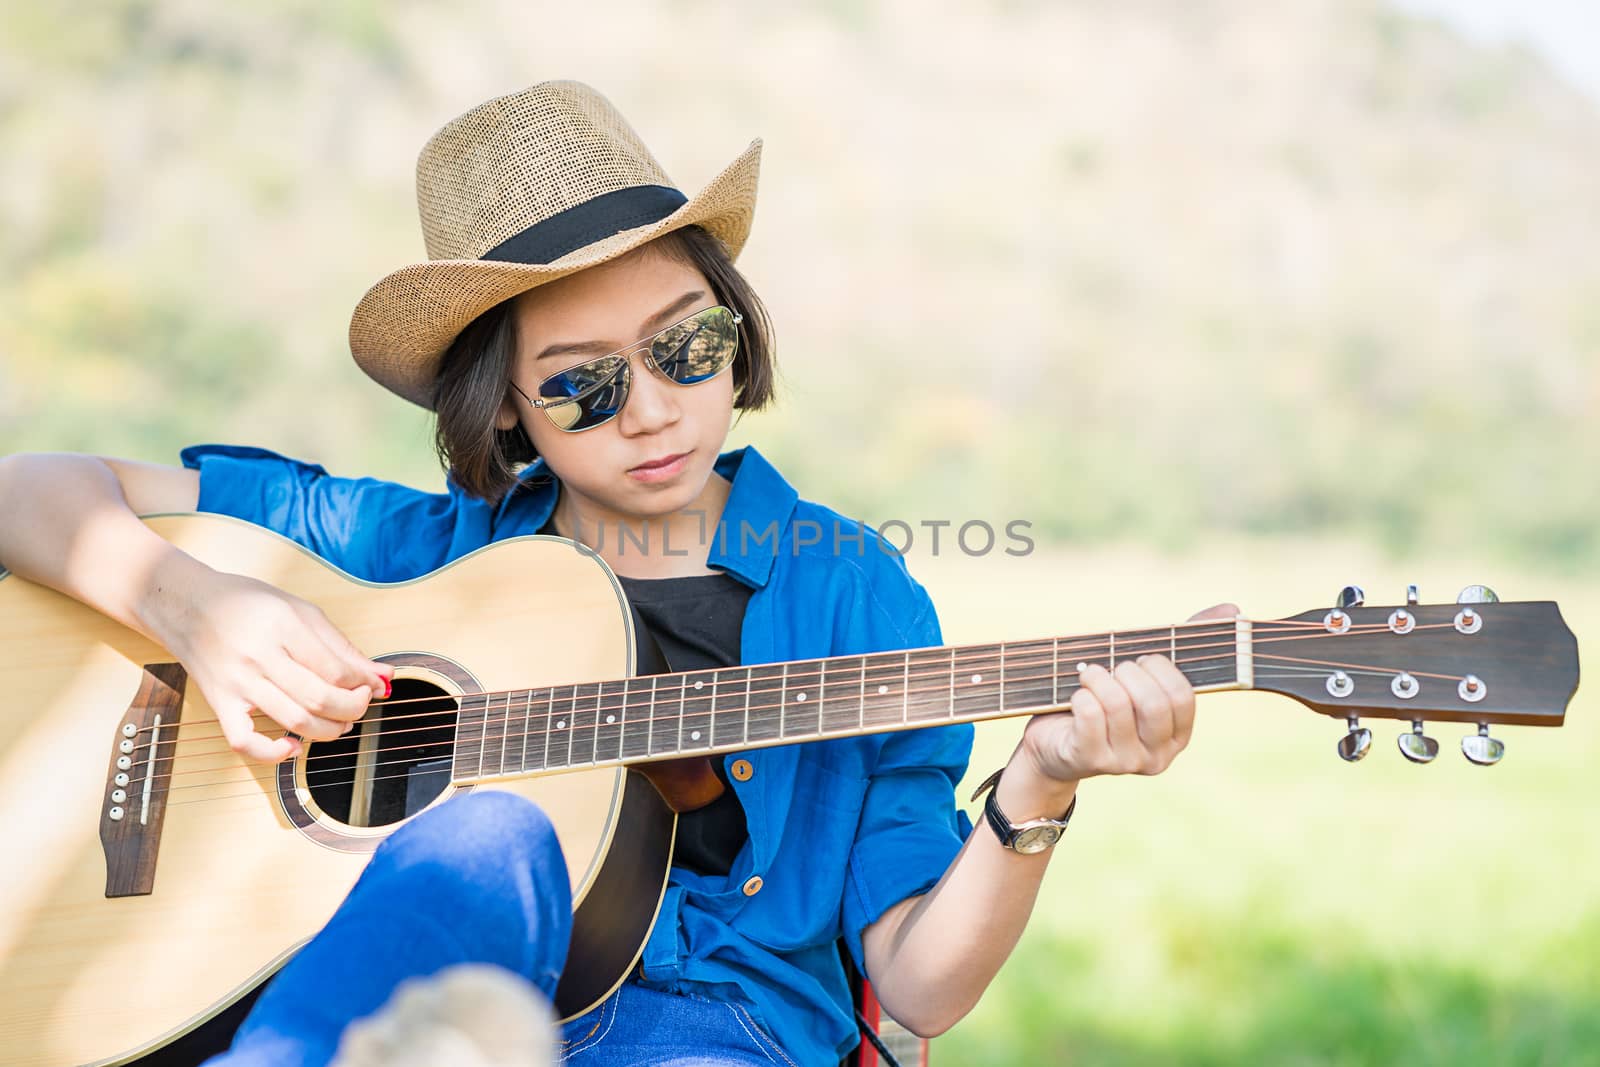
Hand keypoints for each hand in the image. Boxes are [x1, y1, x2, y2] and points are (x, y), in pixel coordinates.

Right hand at [146, 557, 391, 762]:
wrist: (187, 604)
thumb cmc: (248, 604)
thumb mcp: (301, 611)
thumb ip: (342, 646)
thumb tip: (383, 677)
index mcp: (283, 626)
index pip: (335, 669)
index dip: (363, 684)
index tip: (372, 684)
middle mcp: (259, 657)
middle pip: (319, 699)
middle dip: (353, 709)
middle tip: (360, 703)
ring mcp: (238, 684)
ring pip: (294, 722)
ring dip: (329, 730)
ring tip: (341, 721)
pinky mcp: (220, 704)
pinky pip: (244, 742)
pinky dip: (272, 754)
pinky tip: (294, 746)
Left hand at [1016, 602, 1240, 788]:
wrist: (1056, 745)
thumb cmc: (1107, 702)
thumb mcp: (1144, 676)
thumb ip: (1186, 645)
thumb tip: (1231, 610)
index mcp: (1178, 735)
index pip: (1183, 696)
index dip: (1160, 668)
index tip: (1141, 660)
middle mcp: (1157, 756)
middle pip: (1153, 703)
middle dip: (1128, 672)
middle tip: (1114, 668)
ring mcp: (1124, 762)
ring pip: (1118, 705)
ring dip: (1098, 677)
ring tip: (1089, 673)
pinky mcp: (1089, 761)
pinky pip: (1090, 715)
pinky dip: (1081, 694)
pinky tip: (1076, 695)